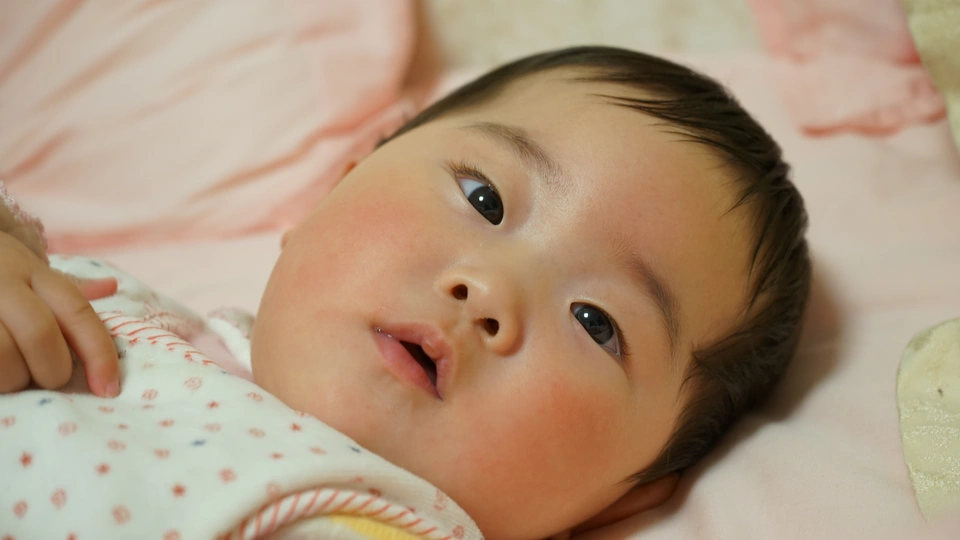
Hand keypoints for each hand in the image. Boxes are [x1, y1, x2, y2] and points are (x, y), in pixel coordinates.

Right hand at [0, 231, 119, 396]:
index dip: (100, 355)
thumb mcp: (27, 268)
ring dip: (14, 380)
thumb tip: (109, 287)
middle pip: (40, 335)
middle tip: (48, 380)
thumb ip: (65, 288)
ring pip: (1, 356)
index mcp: (32, 272)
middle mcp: (1, 283)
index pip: (78, 313)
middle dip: (52, 370)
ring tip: (12, 378)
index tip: (108, 389)